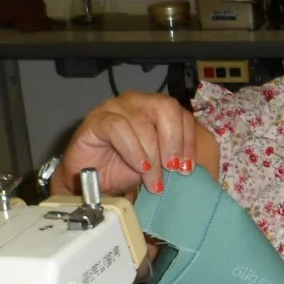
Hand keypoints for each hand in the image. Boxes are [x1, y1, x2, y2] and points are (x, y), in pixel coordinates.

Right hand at [54, 91, 202, 196]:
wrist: (92, 181)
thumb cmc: (125, 169)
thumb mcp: (158, 165)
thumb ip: (173, 159)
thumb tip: (191, 166)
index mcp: (155, 109)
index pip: (181, 113)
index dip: (188, 140)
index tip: (187, 168)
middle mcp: (137, 102)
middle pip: (166, 107)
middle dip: (173, 141)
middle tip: (173, 168)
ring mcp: (115, 107)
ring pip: (142, 121)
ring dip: (152, 154)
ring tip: (153, 179)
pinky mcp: (96, 119)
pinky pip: (118, 128)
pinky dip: (133, 149)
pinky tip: (139, 167)